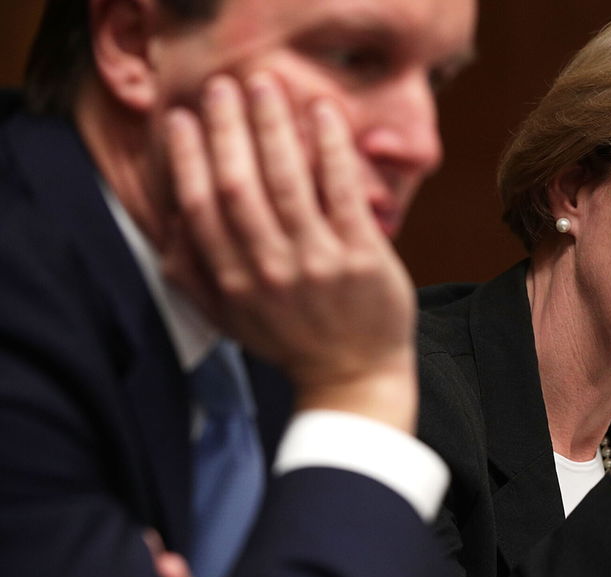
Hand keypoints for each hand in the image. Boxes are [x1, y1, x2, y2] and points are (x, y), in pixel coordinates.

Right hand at [163, 72, 417, 430]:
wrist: (353, 377)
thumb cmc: (291, 340)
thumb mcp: (230, 320)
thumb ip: (194, 276)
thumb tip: (169, 224)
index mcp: (232, 283)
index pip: (200, 208)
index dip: (189, 158)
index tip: (185, 118)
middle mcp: (270, 271)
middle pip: (239, 186)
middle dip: (228, 130)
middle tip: (223, 87)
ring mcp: (318, 264)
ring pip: (288, 182)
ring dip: (274, 127)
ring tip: (266, 86)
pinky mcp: (362, 258)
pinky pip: (342, 192)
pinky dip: (331, 150)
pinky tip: (323, 114)